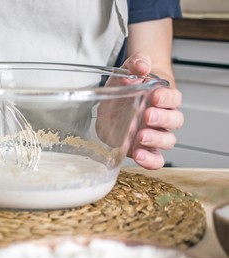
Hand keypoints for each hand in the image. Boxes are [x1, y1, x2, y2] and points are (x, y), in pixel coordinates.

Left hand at [122, 53, 183, 168]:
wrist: (116, 97)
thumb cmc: (129, 82)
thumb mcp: (128, 69)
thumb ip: (136, 63)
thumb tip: (141, 66)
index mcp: (163, 97)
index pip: (174, 97)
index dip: (167, 98)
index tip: (155, 96)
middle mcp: (163, 117)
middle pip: (175, 120)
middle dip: (162, 118)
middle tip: (148, 115)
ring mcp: (154, 133)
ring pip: (167, 141)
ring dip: (156, 140)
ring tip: (141, 136)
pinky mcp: (142, 147)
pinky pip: (154, 159)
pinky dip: (150, 160)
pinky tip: (139, 156)